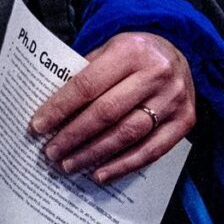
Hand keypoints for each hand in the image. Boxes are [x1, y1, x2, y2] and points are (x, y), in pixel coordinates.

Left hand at [27, 30, 194, 182]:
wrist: (180, 54)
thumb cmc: (135, 55)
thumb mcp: (110, 49)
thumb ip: (86, 74)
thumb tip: (51, 111)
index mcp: (131, 50)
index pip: (88, 84)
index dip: (60, 108)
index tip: (38, 126)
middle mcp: (156, 73)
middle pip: (106, 112)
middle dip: (73, 135)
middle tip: (51, 152)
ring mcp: (174, 99)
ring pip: (127, 134)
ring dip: (94, 154)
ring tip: (69, 164)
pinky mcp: (185, 121)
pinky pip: (151, 151)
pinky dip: (123, 165)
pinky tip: (100, 173)